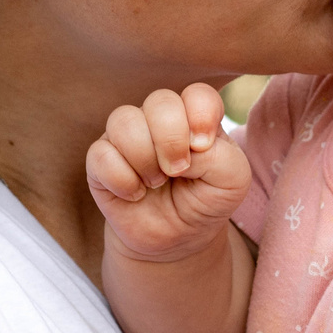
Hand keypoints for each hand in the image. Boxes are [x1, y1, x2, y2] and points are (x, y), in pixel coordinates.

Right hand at [85, 84, 250, 262]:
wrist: (176, 238)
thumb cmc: (206, 202)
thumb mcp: (233, 182)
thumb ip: (221, 157)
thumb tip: (187, 148)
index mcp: (195, 116)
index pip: (197, 94)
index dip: (200, 115)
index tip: (203, 147)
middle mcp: (159, 119)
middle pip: (160, 101)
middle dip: (172, 140)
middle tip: (178, 171)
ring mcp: (127, 136)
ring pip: (123, 121)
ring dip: (144, 159)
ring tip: (156, 183)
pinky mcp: (100, 160)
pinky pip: (100, 155)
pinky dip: (121, 180)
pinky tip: (134, 194)